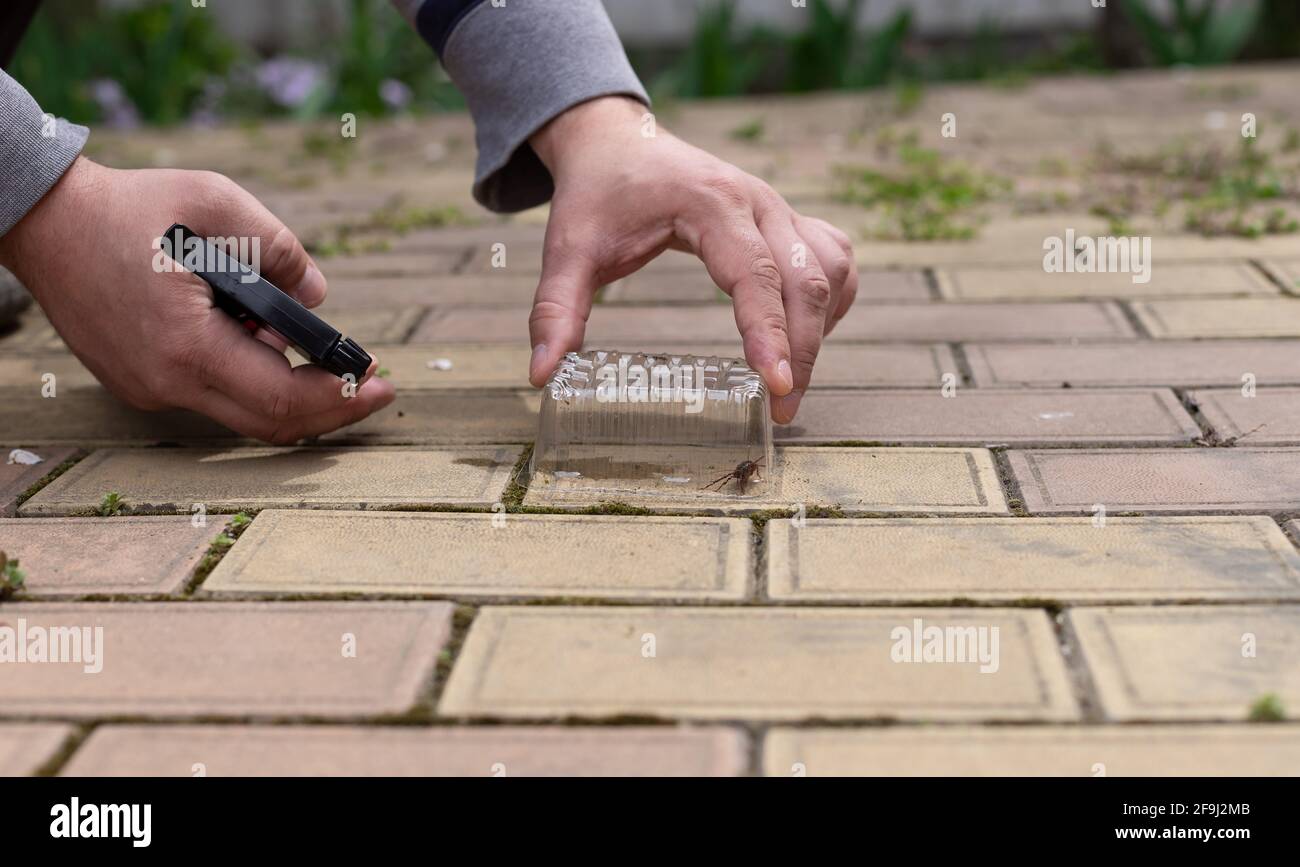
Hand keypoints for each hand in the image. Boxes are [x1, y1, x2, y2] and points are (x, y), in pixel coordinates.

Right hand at [0, 157, 393, 442]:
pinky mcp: (139, 383)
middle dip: (332, 408)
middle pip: (269, 422)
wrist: (46, 221)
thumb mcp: (216, 202)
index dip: (340, 396)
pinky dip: (251, 376)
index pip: (281, 397)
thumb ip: (279, 248)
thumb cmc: (132, 207)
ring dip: (290, 388)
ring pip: (242, 413)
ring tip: (311, 343)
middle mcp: (164, 383)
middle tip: (378, 389)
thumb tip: (318, 298)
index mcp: (184, 346)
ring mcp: (147, 390)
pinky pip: (213, 395)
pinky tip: (263, 338)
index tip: (383, 382)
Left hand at [528, 96, 856, 422]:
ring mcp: (779, 208)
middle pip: (806, 282)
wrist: (617, 139)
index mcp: (709, 203)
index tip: (776, 385)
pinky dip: (831, 299)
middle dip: (802, 351)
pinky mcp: (786, 218)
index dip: (770, 332)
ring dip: (822, 326)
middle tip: (782, 412)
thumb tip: (542, 375)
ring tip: (791, 378)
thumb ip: (556, 310)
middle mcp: (757, 201)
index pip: (755, 274)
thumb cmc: (596, 193)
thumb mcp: (568, 249)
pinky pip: (833, 258)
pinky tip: (805, 334)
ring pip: (832, 270)